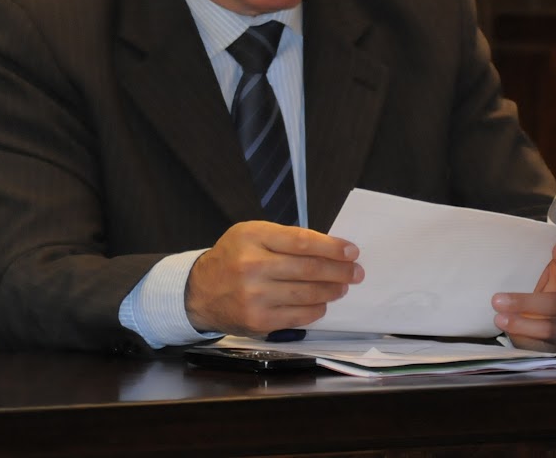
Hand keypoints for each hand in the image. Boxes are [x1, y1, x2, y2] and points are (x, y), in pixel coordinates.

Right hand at [185, 221, 361, 334]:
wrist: (199, 292)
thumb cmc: (232, 258)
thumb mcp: (250, 234)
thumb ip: (284, 238)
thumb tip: (327, 249)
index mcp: (252, 238)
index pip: (302, 242)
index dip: (332, 247)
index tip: (351, 251)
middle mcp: (252, 266)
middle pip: (309, 269)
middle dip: (339, 271)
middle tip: (356, 272)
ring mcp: (255, 296)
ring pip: (307, 294)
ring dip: (331, 290)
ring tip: (342, 287)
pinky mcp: (259, 320)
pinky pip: (299, 316)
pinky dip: (316, 309)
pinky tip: (322, 303)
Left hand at [492, 241, 555, 350]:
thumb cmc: (551, 279)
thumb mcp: (551, 264)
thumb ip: (547, 250)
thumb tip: (539, 226)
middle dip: (527, 301)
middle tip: (496, 299)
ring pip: (551, 328)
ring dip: (522, 323)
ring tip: (498, 318)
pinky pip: (543, 347)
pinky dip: (525, 340)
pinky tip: (508, 333)